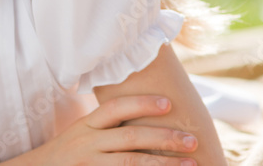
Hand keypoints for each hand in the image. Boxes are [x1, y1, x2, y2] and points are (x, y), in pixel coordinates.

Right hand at [36, 95, 198, 165]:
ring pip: (130, 164)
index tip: (168, 103)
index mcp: (86, 126)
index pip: (114, 108)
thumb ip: (108, 126)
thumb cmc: (70, 152)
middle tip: (192, 140)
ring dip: (163, 164)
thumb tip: (147, 116)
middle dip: (163, 138)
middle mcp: (87, 144)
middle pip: (129, 138)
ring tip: (191, 164)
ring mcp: (89, 164)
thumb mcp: (82, 133)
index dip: (141, 103)